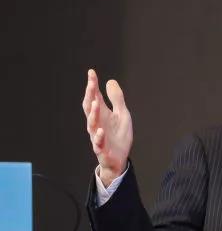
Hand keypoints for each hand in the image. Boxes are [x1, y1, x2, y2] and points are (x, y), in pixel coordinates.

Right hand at [82, 69, 132, 186]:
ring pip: (92, 125)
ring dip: (93, 114)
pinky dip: (99, 138)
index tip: (91, 73)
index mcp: (101, 114)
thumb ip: (116, 99)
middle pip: (90, 108)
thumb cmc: (118, 135)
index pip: (94, 97)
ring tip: (95, 104)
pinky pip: (98, 144)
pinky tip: (101, 131)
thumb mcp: (122, 114)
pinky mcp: (102, 149)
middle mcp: (97, 124)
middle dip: (90, 96)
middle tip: (91, 84)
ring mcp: (98, 136)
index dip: (92, 85)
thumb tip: (110, 81)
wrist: (119, 158)